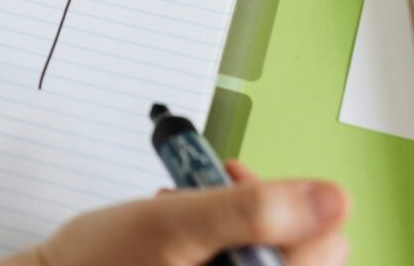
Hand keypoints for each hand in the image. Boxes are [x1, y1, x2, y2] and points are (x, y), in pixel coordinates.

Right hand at [0, 162, 349, 265]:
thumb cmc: (102, 260)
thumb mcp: (176, 224)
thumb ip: (253, 211)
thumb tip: (333, 199)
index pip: (324, 248)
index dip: (287, 203)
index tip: (238, 179)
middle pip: (294, 251)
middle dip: (250, 211)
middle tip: (208, 188)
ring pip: (260, 252)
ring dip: (227, 220)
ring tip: (183, 206)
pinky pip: (232, 261)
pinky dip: (210, 238)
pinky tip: (179, 226)